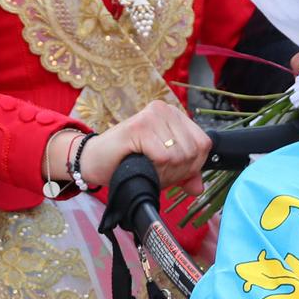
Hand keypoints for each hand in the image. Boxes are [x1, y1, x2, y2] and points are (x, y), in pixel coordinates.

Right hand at [78, 100, 211, 193]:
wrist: (94, 161)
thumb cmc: (129, 161)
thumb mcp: (163, 168)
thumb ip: (184, 174)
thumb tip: (198, 188)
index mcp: (175, 115)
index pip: (204, 144)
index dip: (193, 166)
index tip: (173, 172)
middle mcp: (165, 110)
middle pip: (193, 151)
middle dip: (178, 172)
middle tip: (156, 172)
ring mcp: (152, 116)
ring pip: (179, 155)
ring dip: (165, 172)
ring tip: (148, 168)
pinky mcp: (139, 126)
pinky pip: (163, 156)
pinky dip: (155, 168)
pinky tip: (141, 164)